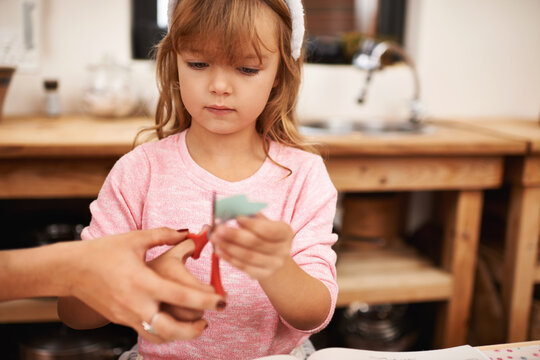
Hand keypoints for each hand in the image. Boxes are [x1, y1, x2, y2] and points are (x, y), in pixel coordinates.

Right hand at [66, 228, 223, 343]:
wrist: (71, 270)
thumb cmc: (104, 251)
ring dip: (181, 335)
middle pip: (172, 328)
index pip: (182, 296)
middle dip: (195, 329)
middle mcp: (136, 303)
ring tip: (197, 325)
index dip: (206, 300)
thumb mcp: (136, 238)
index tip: (222, 300)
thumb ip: (165, 235)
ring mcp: (127, 315)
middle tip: (210, 320)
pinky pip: (147, 332)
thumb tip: (188, 232)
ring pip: (160, 336)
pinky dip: (164, 332)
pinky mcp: (121, 320)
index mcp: (143, 281)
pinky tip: (174, 324)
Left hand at [210, 214, 293, 279]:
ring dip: (229, 247)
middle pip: (256, 243)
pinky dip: (230, 258)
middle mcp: (284, 250)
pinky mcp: (263, 275)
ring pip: (248, 256)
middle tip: (218, 229)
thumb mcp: (261, 222)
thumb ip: (249, 216)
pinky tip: (219, 250)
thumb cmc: (263, 234)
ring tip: (215, 239)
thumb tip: (231, 211)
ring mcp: (275, 264)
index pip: (268, 229)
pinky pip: (244, 267)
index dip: (252, 224)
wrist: (272, 257)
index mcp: (285, 232)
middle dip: (235, 236)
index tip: (236, 218)